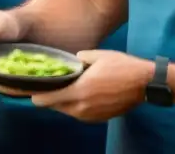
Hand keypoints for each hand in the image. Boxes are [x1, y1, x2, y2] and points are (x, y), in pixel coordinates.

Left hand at [30, 50, 152, 121]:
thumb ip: (76, 59)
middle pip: (56, 107)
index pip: (48, 100)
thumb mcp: (95, 55)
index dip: (36, 96)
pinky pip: (80, 114)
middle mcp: (83, 107)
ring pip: (68, 111)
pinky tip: (76, 95)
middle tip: (44, 86)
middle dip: (49, 98)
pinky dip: (74, 106)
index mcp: (79, 92)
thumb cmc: (120, 66)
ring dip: (62, 103)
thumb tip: (68, 61)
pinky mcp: (100, 118)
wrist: (145, 83)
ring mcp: (92, 115)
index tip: (29, 89)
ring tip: (60, 89)